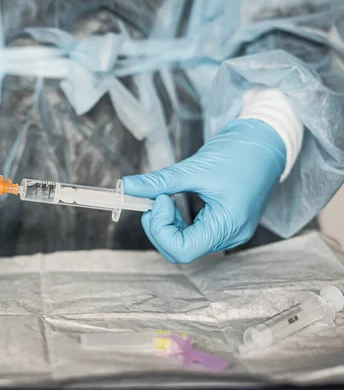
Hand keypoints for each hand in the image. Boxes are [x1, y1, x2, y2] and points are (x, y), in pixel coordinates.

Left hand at [123, 119, 286, 262]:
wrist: (266, 142)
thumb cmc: (240, 153)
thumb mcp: (195, 167)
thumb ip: (159, 182)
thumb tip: (126, 186)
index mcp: (228, 226)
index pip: (182, 250)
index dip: (162, 228)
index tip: (161, 198)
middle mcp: (229, 236)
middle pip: (179, 250)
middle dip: (159, 226)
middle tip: (155, 197)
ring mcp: (227, 232)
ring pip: (183, 243)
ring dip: (165, 224)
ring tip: (164, 196)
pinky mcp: (222, 224)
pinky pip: (191, 233)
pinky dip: (175, 221)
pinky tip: (172, 201)